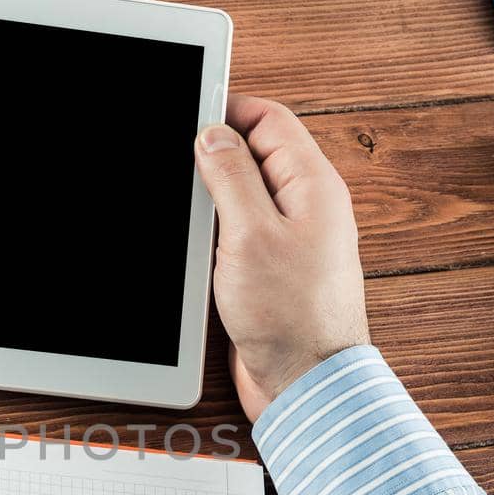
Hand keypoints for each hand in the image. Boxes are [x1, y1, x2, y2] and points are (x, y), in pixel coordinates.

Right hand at [195, 94, 369, 419]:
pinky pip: (242, 230)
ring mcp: (292, 238)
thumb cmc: (292, 318)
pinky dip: (217, 230)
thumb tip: (212, 134)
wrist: (305, 384)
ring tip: (191, 215)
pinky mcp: (273, 269)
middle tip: (180, 166)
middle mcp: (308, 207)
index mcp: (313, 186)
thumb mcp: (250, 235)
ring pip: (245, 194)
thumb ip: (232, 177)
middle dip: (214, 154)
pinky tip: (200, 246)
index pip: (271, 119)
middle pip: (255, 153)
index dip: (228, 110)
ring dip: (213, 197)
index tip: (190, 115)